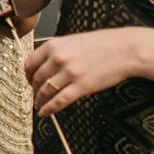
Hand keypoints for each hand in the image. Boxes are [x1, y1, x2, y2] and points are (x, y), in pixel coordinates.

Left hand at [23, 28, 138, 115]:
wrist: (126, 49)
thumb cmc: (103, 44)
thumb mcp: (73, 40)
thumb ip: (58, 51)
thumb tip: (46, 65)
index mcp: (54, 45)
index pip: (30, 63)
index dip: (27, 75)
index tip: (28, 81)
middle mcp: (58, 58)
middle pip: (36, 79)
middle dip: (33, 90)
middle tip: (34, 96)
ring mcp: (69, 73)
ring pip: (45, 91)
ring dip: (40, 101)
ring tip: (39, 106)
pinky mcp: (81, 86)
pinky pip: (59, 101)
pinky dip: (50, 108)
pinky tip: (46, 113)